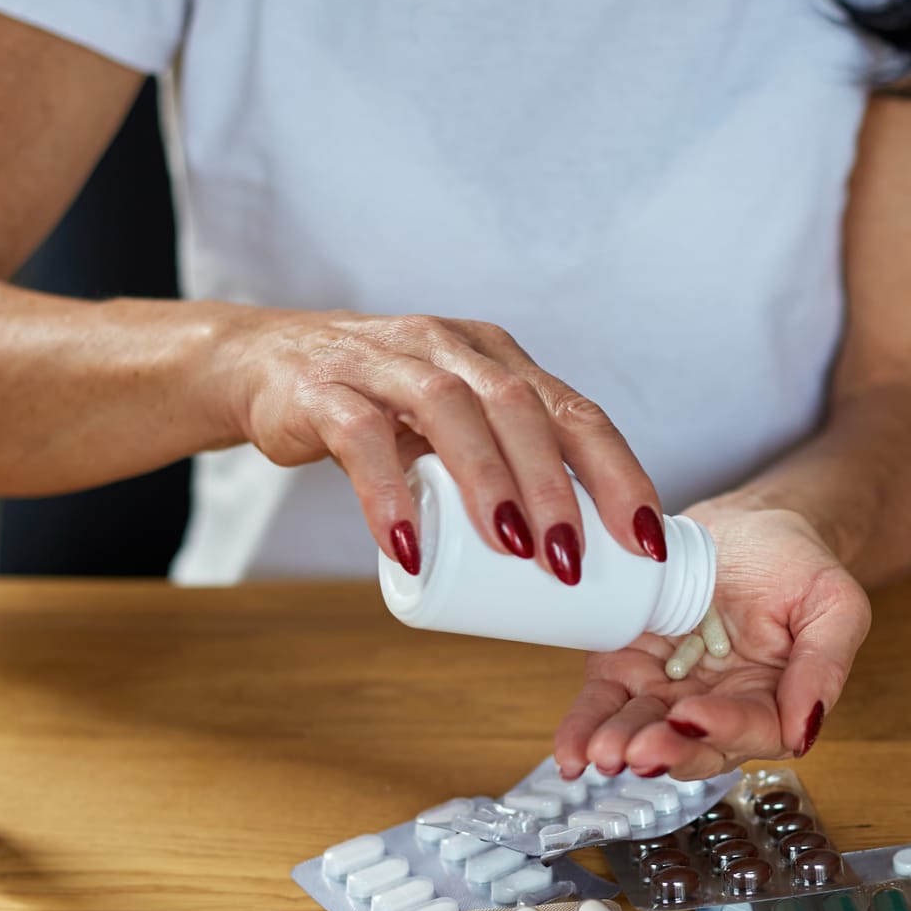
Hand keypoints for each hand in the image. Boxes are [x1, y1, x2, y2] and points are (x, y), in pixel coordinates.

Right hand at [222, 310, 666, 578]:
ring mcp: (385, 361)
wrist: (265, 367)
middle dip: (556, 487)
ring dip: (488, 482)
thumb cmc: (382, 410)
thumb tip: (573, 560)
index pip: (576, 413)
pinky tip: (408, 549)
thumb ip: (506, 467)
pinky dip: (388, 495)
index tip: (646, 541)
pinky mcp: (322, 388)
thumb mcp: (456, 427)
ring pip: (451, 408)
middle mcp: (451, 348)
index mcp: (499, 360)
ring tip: (512, 550)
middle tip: (572, 561)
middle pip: (521, 408)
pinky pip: (362, 437)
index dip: (619, 474)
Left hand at [553, 506, 871, 777]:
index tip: (692, 716)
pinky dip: (584, 728)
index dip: (722, 729)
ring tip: (602, 750)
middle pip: (693, 746)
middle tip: (637, 749)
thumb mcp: (833, 602)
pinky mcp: (626, 668)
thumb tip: (803, 729)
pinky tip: (570, 752)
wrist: (745, 524)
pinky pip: (604, 703)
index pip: (752, 731)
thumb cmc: (794, 563)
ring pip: (643, 731)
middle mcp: (718, 707)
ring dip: (621, 745)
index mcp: (773, 700)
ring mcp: (668, 691)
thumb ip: (826, 664)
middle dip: (664, 751)